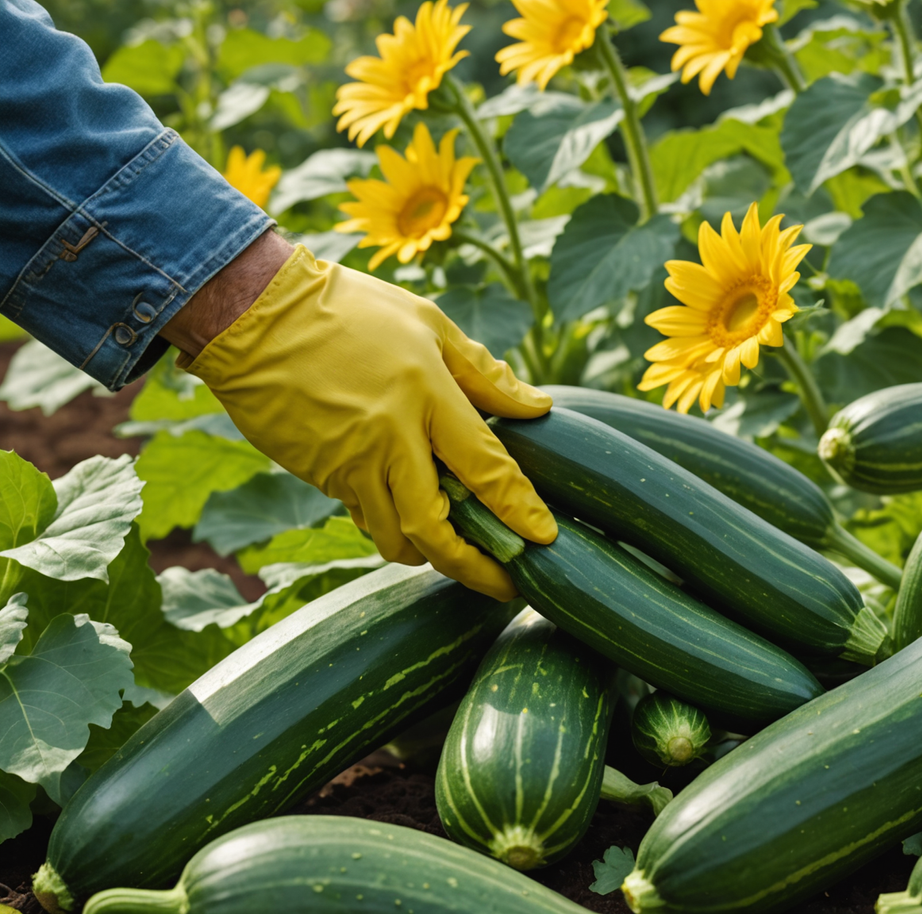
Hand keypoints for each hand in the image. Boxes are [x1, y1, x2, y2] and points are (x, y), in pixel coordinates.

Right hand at [166, 235, 554, 599]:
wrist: (253, 314)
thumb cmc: (350, 309)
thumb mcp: (427, 323)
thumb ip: (483, 372)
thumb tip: (537, 405)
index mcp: (427, 393)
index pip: (485, 467)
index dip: (519, 509)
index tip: (544, 538)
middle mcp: (389, 436)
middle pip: (437, 528)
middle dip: (474, 567)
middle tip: (505, 585)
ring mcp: (349, 461)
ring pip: (395, 537)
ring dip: (428, 556)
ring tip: (459, 556)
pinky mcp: (319, 474)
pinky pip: (364, 517)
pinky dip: (391, 528)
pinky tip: (410, 522)